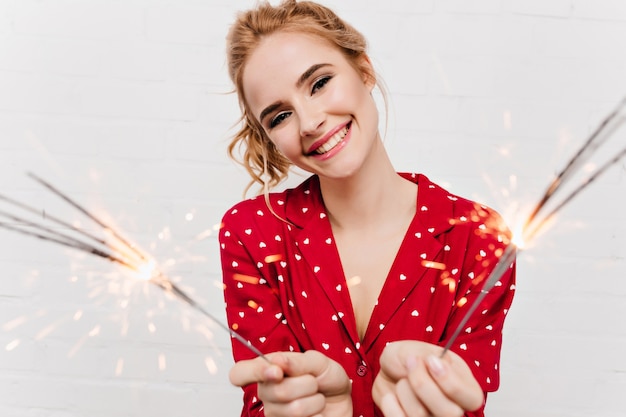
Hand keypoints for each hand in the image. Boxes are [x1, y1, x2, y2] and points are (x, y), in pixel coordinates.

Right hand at [229, 350, 351, 416]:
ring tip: (316, 398)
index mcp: (268, 370)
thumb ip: (297, 361)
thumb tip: (276, 361)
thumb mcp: (318, 361)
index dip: (254, 372)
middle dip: (305, 384)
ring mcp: (274, 413)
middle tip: (313, 383)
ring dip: (315, 401)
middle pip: (274, 391)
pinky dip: (318, 415)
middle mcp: (267, 393)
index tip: (277, 371)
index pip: (239, 373)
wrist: (343, 401)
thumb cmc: (327, 379)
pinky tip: (316, 413)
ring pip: (293, 408)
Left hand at [372, 341, 482, 416]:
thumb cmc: (408, 359)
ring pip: (420, 415)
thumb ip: (426, 355)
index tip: (430, 361)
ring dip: (403, 390)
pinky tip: (391, 396)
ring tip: (401, 380)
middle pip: (449, 412)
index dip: (448, 380)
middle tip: (411, 363)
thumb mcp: (417, 348)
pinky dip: (390, 404)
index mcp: (466, 389)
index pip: (471, 398)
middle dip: (422, 383)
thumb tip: (435, 363)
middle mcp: (453, 410)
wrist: (387, 371)